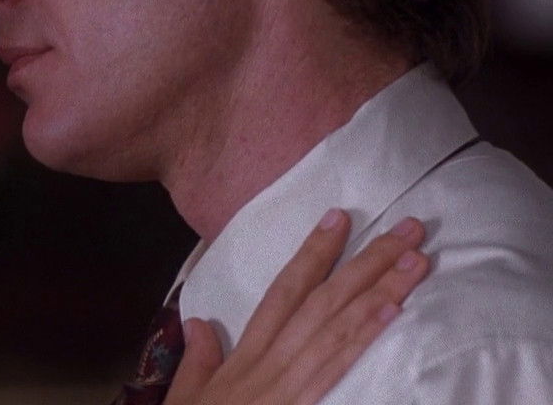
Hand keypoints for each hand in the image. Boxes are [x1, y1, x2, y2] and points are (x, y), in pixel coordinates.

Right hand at [162, 209, 428, 404]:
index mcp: (246, 355)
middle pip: (323, 299)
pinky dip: (365, 334)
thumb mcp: (187, 397)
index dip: (312, 253)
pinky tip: (392, 309)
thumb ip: (198, 359)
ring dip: (381, 288)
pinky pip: (338, 364)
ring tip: (415, 260)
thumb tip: (197, 322)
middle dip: (367, 260)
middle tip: (409, 228)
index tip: (340, 216)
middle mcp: (270, 360)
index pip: (283, 291)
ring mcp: (289, 384)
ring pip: (338, 325)